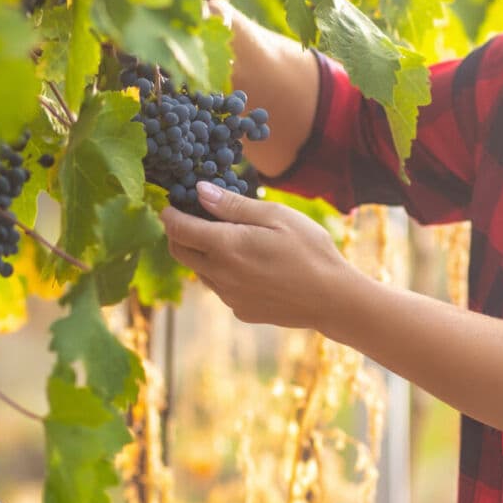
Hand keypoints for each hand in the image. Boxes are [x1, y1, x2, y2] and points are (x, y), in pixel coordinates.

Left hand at [161, 181, 355, 331]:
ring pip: (200, 271)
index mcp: (225, 247)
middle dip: (177, 233)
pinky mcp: (240, 310)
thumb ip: (232, 205)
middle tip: (190, 219)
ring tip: (226, 239)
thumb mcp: (275, 216)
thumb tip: (199, 191)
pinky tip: (248, 264)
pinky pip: (220, 288)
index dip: (169, 213)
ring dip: (202, 254)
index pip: (178, 229)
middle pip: (180, 252)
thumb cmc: (309, 250)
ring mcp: (229, 297)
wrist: (333, 298)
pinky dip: (222, 273)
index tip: (171, 204)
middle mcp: (220, 275)